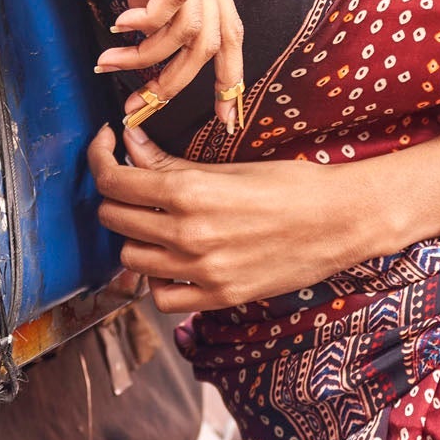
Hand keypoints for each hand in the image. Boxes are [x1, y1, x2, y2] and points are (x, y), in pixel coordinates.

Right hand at [66, 0, 243, 125]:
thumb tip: (139, 26)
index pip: (231, 31)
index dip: (230, 78)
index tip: (222, 120)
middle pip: (215, 42)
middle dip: (180, 86)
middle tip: (140, 109)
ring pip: (191, 29)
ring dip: (149, 58)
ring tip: (111, 62)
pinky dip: (147, 24)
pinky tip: (119, 27)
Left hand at [89, 121, 380, 311]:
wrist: (339, 222)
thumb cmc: (290, 185)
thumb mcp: (227, 165)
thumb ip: (171, 161)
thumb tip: (128, 142)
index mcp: (189, 192)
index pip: (114, 180)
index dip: (100, 158)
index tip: (106, 146)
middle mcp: (188, 235)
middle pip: (114, 219)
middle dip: (116, 196)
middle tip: (132, 183)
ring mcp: (201, 271)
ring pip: (129, 260)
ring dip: (134, 239)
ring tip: (154, 224)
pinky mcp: (217, 297)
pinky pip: (161, 297)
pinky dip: (158, 280)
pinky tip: (173, 262)